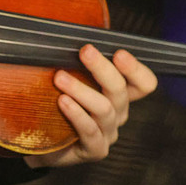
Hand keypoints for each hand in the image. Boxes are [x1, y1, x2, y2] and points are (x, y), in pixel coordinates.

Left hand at [24, 45, 156, 168]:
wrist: (41, 140)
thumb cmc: (58, 105)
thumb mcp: (71, 80)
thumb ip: (78, 64)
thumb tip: (70, 35)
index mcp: (119, 95)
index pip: (144, 83)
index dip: (136, 69)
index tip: (118, 53)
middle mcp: (118, 113)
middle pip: (121, 90)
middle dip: (103, 69)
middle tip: (85, 51)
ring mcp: (108, 133)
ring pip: (104, 109)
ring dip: (82, 89)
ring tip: (60, 77)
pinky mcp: (94, 149)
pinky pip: (90, 131)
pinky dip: (77, 114)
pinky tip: (62, 101)